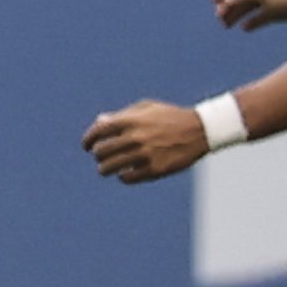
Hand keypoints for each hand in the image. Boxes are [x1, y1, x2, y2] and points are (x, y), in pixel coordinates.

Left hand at [81, 100, 207, 183]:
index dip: (88, 139)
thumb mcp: (147, 109)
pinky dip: (123, 176)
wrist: (199, 131)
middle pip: (101, 151)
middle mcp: (135, 137)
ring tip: (106, 168)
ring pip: (110, 167)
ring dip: (104, 168)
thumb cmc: (169, 117)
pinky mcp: (154, 170)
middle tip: (101, 157)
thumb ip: (122, 115)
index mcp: (132, 119)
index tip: (86, 146)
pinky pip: (127, 178)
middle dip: (98, 155)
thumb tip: (99, 123)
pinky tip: (125, 173)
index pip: (99, 131)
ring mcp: (144, 154)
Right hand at [211, 0, 286, 30]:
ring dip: (237, 13)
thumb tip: (227, 0)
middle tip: (220, 17)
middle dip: (228, 3)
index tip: (214, 0)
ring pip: (249, 3)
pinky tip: (245, 27)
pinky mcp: (280, 8)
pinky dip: (253, 20)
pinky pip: (261, 14)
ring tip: (227, 25)